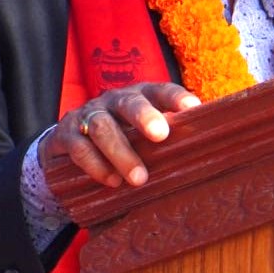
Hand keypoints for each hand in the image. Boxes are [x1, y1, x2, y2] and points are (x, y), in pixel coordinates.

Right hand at [39, 82, 199, 188]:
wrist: (68, 140)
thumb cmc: (121, 135)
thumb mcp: (142, 131)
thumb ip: (167, 136)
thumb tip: (206, 149)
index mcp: (139, 96)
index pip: (160, 91)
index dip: (176, 97)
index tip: (193, 108)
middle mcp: (113, 101)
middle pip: (129, 103)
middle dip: (145, 116)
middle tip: (161, 135)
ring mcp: (88, 115)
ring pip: (102, 127)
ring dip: (121, 152)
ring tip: (139, 178)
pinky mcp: (67, 135)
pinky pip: (80, 148)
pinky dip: (96, 165)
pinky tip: (112, 181)